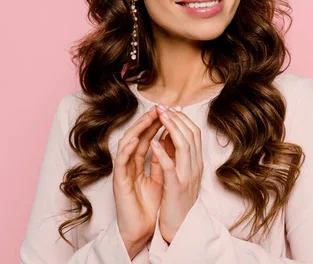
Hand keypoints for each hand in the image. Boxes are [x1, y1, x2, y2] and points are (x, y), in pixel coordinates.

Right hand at [113, 105, 163, 258]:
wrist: (142, 228)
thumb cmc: (151, 204)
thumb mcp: (162, 177)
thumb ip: (163, 159)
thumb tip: (171, 140)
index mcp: (139, 162)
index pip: (147, 137)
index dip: (157, 124)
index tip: (169, 112)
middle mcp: (129, 163)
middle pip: (136, 136)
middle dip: (147, 121)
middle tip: (159, 107)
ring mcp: (123, 171)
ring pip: (126, 144)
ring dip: (137, 129)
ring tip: (148, 117)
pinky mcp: (118, 181)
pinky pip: (120, 162)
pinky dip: (126, 149)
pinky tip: (134, 139)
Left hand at [150, 105, 203, 243]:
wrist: (181, 227)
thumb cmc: (178, 201)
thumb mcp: (182, 174)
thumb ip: (178, 156)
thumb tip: (170, 134)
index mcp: (196, 163)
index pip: (194, 133)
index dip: (182, 118)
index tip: (169, 108)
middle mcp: (195, 166)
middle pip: (190, 135)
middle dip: (176, 118)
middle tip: (162, 107)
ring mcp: (187, 176)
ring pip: (183, 145)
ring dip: (171, 128)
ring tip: (159, 117)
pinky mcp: (176, 187)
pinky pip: (169, 166)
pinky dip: (162, 153)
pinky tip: (153, 143)